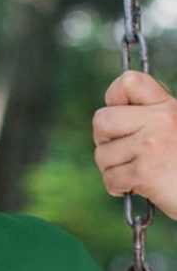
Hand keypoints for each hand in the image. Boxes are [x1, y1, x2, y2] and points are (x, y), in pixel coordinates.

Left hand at [92, 69, 176, 220]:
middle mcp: (159, 120)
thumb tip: (109, 118)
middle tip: (122, 152)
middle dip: (104, 140)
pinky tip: (138, 187)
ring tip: (136, 173)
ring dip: (113, 169)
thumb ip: (150, 119)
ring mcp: (150, 145)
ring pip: (102, 154)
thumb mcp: (175, 130)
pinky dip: (119, 188)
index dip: (114, 98)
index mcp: (167, 107)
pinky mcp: (144, 172)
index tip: (119, 115)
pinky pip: (110, 178)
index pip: (129, 82)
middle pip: (101, 120)